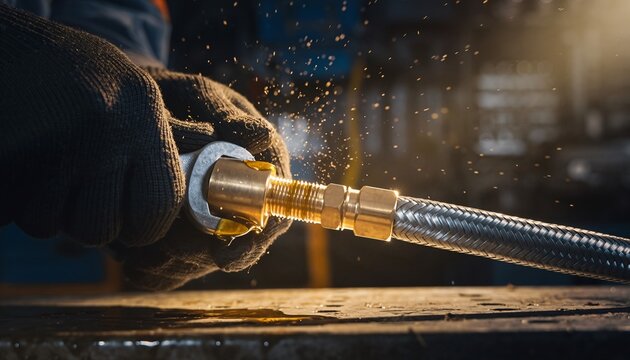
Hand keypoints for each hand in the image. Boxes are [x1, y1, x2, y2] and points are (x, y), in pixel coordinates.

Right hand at [0, 6, 183, 246]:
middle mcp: (101, 131)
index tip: (136, 224)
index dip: (146, 227)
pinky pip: (8, 213)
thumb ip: (158, 149)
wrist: (13, 45)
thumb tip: (185, 206)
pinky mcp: (4, 156)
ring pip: (48, 225)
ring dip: (44, 207)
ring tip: (47, 164)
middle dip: (88, 219)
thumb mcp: (135, 96)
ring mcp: (48, 144)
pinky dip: (10, 198)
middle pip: (99, 229)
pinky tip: (20, 163)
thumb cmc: (83, 76)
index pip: (159, 207)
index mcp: (141, 116)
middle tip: (81, 189)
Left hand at [119, 68, 291, 290]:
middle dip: (197, 254)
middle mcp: (241, 201)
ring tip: (133, 250)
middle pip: (232, 249)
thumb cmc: (175, 97)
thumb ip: (227, 115)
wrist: (132, 106)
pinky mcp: (180, 237)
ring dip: (170, 264)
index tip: (225, 256)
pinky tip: (128, 256)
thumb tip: (259, 137)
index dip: (253, 241)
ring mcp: (211, 222)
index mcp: (260, 170)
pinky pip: (170, 270)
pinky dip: (150, 269)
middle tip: (162, 248)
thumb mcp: (200, 96)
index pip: (272, 217)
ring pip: (199, 263)